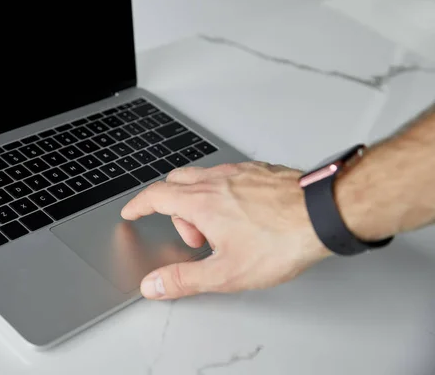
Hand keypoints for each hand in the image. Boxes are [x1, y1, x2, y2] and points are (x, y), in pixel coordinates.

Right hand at [120, 162, 331, 299]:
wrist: (323, 215)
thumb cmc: (281, 241)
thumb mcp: (226, 272)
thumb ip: (184, 279)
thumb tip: (153, 284)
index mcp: (201, 202)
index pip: (155, 196)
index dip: (139, 205)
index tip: (132, 212)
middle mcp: (216, 181)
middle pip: (175, 184)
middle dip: (173, 210)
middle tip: (195, 239)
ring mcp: (238, 172)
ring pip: (202, 178)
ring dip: (198, 202)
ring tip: (222, 231)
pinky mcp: (259, 171)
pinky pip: (227, 176)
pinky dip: (221, 192)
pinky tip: (242, 213)